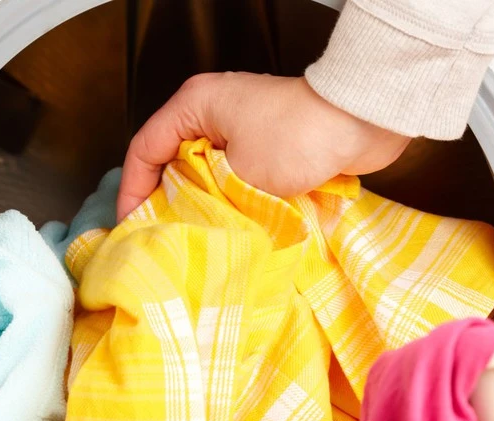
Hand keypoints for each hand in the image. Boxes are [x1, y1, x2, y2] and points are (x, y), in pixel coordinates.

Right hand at [117, 73, 411, 219]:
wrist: (362, 121)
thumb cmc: (299, 137)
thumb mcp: (239, 173)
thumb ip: (205, 197)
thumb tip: (190, 226)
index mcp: (195, 105)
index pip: (145, 149)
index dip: (133, 191)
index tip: (131, 226)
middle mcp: (213, 112)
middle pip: (172, 162)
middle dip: (164, 202)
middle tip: (158, 240)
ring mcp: (242, 129)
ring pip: (204, 175)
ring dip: (200, 206)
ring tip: (191, 241)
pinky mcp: (269, 147)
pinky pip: (235, 179)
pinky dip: (229, 203)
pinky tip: (227, 230)